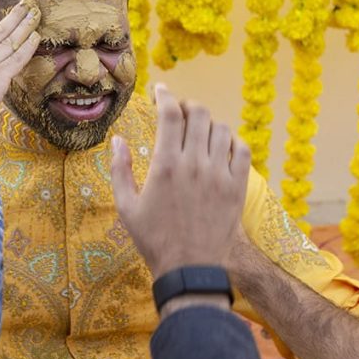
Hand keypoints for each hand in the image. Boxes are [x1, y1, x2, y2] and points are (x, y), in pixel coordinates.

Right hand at [111, 84, 251, 279]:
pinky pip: (241, 150)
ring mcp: (219, 175)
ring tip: (198, 132)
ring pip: (221, 129)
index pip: (169, 114)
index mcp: (165, 165)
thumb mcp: (126, 206)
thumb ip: (120, 170)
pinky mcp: (237, 187)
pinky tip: (221, 147)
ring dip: (208, 123)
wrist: (189, 268)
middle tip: (179, 112)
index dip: (164, 95)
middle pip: (198, 114)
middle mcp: (194, 164)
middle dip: (187, 106)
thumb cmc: (153, 239)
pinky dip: (232, 141)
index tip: (159, 90)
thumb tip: (117, 140)